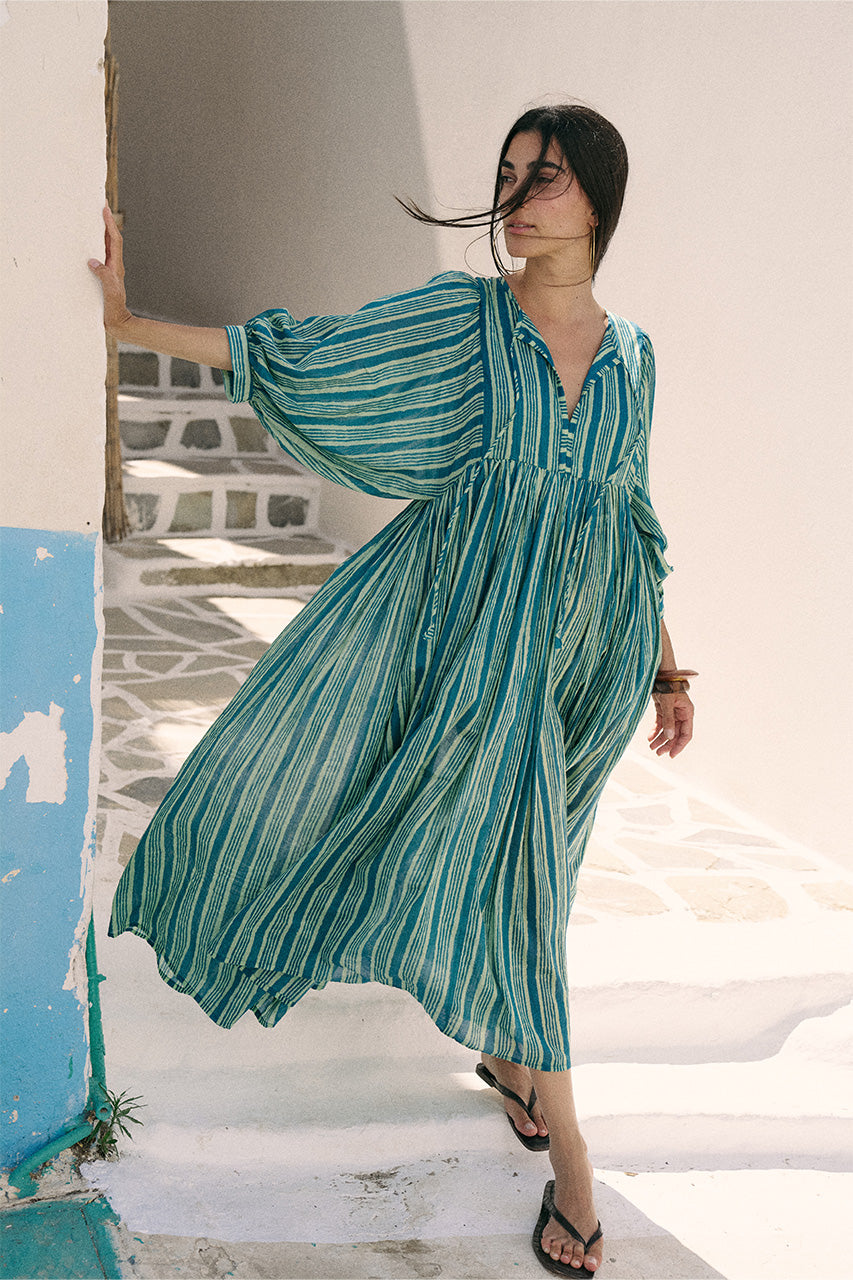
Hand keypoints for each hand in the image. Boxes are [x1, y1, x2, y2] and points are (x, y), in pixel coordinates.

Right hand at [88, 205, 131, 335]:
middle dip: (106, 222)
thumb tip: (93, 261)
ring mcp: (110, 271)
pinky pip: (101, 256)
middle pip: (111, 239)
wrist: (118, 324)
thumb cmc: (114, 309)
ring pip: (106, 247)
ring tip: (94, 219)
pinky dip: (96, 246)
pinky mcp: (105, 277)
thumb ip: (104, 276)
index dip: (109, 224)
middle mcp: (114, 266)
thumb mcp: (110, 292)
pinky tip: (88, 245)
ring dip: (102, 232)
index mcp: (116, 266)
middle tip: (100, 207)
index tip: (104, 209)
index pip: (114, 240)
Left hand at [648, 689, 693, 757]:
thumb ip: (668, 720)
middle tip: (657, 753)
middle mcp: (681, 714)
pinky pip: (660, 724)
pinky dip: (655, 731)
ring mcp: (672, 712)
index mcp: (687, 712)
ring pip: (668, 730)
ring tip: (651, 747)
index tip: (671, 755)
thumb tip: (670, 736)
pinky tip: (649, 738)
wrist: (659, 672)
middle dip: (667, 744)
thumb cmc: (666, 684)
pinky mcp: (663, 709)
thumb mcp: (667, 702)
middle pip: (676, 734)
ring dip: (660, 739)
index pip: (686, 734)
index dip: (679, 746)